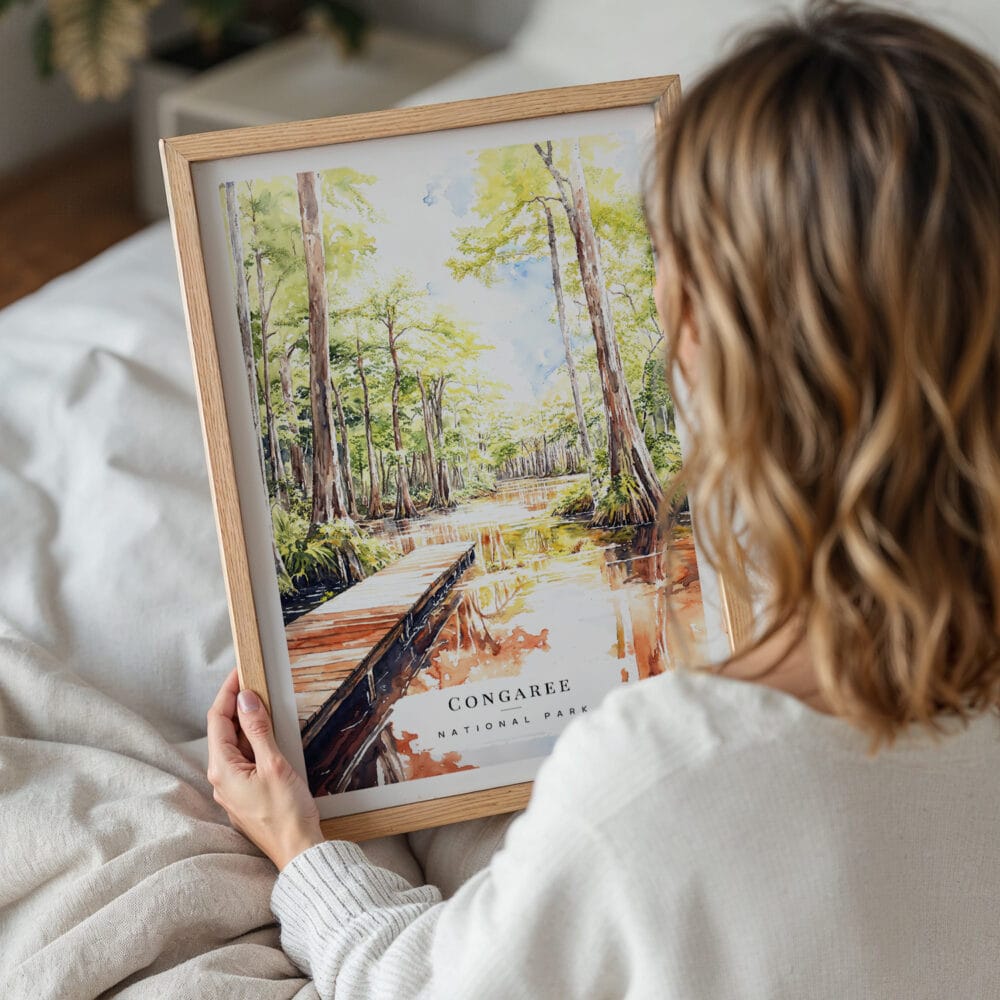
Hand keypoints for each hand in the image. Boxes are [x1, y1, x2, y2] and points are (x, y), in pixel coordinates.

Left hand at [207, 667, 324, 869]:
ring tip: (262, 702)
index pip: (218, 719)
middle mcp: (221, 779)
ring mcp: (232, 789)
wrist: (298, 852)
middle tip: (253, 682)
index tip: (240, 672)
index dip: (228, 692)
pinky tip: (267, 735)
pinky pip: (243, 760)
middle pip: (223, 731)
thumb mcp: (274, 764)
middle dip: (236, 704)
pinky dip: (253, 741)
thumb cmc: (287, 813)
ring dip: (246, 722)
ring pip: (234, 745)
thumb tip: (246, 699)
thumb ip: (258, 730)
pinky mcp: (245, 795)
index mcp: (222, 769)